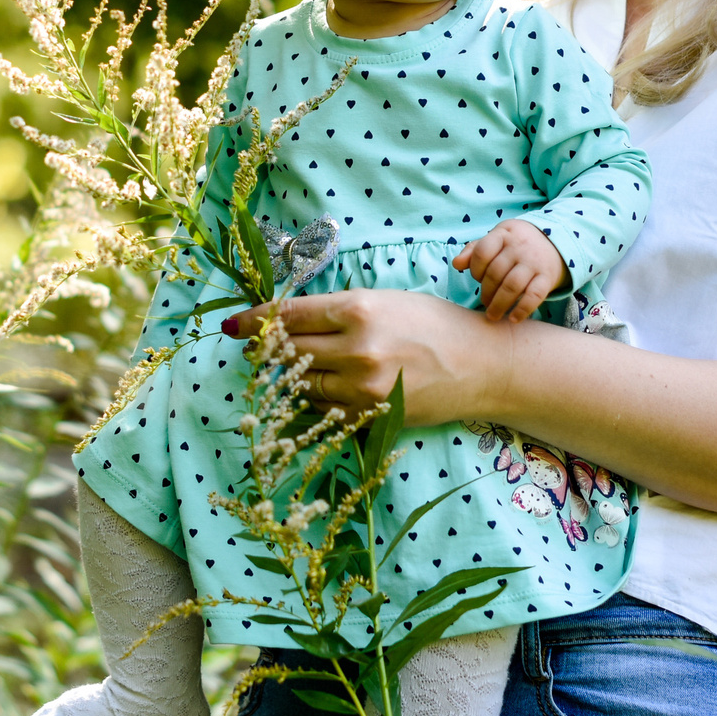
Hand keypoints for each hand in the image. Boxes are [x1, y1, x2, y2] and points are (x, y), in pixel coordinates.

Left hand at [220, 288, 499, 422]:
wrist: (483, 364)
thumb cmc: (435, 324)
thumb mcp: (386, 301)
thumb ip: (339, 311)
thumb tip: (289, 320)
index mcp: (358, 309)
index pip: (289, 316)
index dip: (254, 321)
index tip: (233, 326)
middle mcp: (357, 347)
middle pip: (289, 351)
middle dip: (271, 350)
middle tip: (263, 348)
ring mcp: (363, 386)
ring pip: (304, 384)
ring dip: (296, 377)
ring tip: (302, 368)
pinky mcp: (372, 414)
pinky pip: (326, 410)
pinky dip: (319, 400)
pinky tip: (327, 389)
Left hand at [451, 219, 570, 322]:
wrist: (556, 242)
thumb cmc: (517, 244)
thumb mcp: (497, 238)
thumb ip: (475, 250)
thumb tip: (456, 264)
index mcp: (504, 234)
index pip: (482, 252)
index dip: (475, 269)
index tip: (477, 278)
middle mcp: (520, 247)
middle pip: (495, 273)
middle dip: (486, 292)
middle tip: (484, 302)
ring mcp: (534, 262)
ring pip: (512, 286)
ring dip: (499, 304)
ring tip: (492, 315)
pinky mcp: (547, 277)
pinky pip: (534, 296)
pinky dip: (522, 310)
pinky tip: (513, 319)